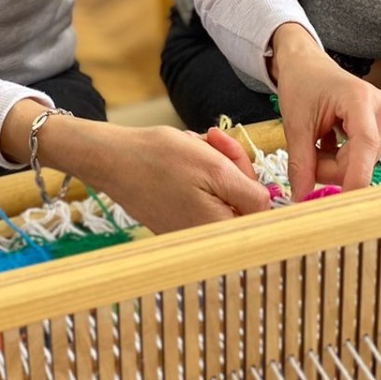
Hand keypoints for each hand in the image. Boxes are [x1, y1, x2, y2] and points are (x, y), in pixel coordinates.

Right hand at [80, 122, 272, 232]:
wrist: (111, 158)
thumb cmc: (161, 159)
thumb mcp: (217, 169)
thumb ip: (251, 194)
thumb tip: (268, 207)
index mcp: (217, 230)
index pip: (260, 212)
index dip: (252, 179)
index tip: (236, 156)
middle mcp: (204, 239)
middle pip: (240, 202)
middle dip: (233, 166)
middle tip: (215, 140)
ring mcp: (187, 232)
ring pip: (221, 195)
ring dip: (216, 165)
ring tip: (196, 144)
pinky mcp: (175, 222)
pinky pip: (202, 197)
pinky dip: (199, 174)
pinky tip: (186, 155)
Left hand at [269, 25, 380, 200]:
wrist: (311, 67)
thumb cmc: (303, 86)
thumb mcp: (295, 124)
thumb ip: (300, 162)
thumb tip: (302, 197)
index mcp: (360, 99)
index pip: (365, 145)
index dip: (355, 177)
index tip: (342, 204)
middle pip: (360, 161)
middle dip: (329, 167)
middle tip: (307, 153)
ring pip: (362, 165)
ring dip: (335, 164)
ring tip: (321, 140)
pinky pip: (366, 160)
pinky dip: (344, 160)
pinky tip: (333, 140)